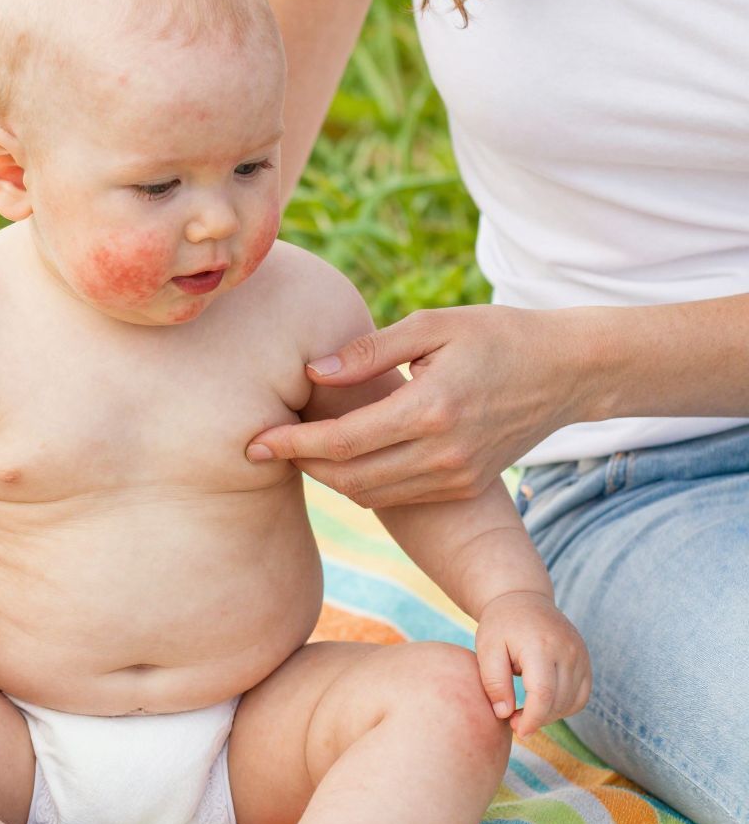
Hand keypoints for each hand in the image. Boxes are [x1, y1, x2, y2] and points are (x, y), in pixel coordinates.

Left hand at [247, 306, 579, 506]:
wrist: (568, 372)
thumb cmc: (498, 335)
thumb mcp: (434, 327)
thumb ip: (371, 352)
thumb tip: (313, 372)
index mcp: (431, 410)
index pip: (343, 441)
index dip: (292, 443)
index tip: (254, 440)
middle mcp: (443, 454)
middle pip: (349, 478)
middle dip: (301, 465)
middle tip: (265, 445)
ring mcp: (456, 477)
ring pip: (370, 495)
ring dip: (327, 478)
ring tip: (297, 451)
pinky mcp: (465, 488)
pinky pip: (398, 496)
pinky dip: (362, 484)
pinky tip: (342, 460)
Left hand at [474, 591, 591, 738]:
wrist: (524, 599)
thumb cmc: (501, 625)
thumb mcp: (487, 649)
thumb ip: (494, 682)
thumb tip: (504, 714)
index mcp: (540, 646)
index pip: (543, 694)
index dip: (531, 719)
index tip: (517, 730)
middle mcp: (567, 650)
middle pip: (559, 701)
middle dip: (537, 719)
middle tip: (513, 720)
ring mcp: (580, 654)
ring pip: (573, 701)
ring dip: (551, 715)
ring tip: (526, 710)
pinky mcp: (585, 660)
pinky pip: (582, 695)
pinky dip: (565, 706)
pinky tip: (543, 703)